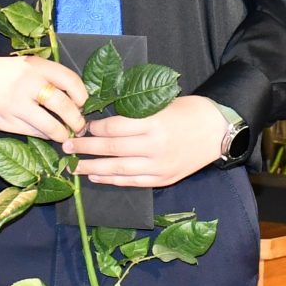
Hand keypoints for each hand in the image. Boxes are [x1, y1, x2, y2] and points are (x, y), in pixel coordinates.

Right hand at [0, 55, 88, 141]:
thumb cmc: (5, 74)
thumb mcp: (28, 66)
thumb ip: (49, 77)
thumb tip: (77, 100)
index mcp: (36, 66)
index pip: (70, 81)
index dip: (82, 96)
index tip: (83, 104)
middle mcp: (27, 83)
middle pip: (63, 105)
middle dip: (76, 120)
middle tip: (79, 125)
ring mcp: (16, 104)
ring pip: (49, 125)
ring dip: (61, 134)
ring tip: (65, 136)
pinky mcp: (6, 121)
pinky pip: (33, 132)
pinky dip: (43, 135)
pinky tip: (46, 134)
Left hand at [70, 95, 233, 187]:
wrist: (219, 131)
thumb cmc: (190, 111)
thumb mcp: (163, 103)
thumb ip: (137, 112)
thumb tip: (105, 118)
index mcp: (154, 123)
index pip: (115, 127)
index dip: (95, 127)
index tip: (84, 125)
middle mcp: (155, 147)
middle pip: (111, 149)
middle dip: (86, 149)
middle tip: (66, 147)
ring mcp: (159, 166)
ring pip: (117, 169)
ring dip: (92, 169)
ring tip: (74, 167)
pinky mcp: (163, 179)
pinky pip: (131, 182)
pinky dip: (112, 180)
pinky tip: (97, 177)